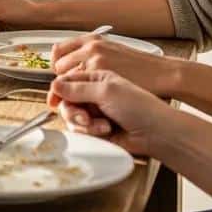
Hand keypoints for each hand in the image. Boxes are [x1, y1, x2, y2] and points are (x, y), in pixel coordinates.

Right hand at [46, 69, 176, 155]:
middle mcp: (93, 94)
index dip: (58, 90)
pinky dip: (90, 132)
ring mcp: (95, 112)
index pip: (67, 80)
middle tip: (83, 116)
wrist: (157, 133)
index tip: (53, 100)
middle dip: (72, 110)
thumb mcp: (106, 90)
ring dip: (84, 123)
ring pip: (72, 117)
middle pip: (66, 100)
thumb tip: (54, 85)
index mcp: (96, 78)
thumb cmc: (140, 107)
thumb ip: (77, 88)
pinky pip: (81, 131)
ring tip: (100, 125)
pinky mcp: (98, 129)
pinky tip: (106, 131)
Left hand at [50, 33, 175, 96]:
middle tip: (73, 93)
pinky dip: (81, 100)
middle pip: (58, 66)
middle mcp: (90, 47)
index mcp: (92, 40)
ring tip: (83, 102)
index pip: (58, 51)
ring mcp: (94, 60)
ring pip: (66, 79)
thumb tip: (70, 71)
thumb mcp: (114, 54)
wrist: (164, 75)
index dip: (57, 67)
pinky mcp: (101, 74)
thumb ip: (92, 58)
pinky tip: (93, 105)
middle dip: (63, 81)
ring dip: (70, 92)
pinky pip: (79, 90)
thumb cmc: (141, 70)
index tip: (60, 78)